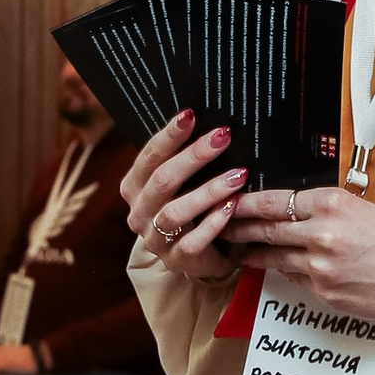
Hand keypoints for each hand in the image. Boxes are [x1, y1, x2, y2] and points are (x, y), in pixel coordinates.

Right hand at [123, 112, 246, 287]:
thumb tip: (212, 124)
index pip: (149, 157)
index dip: (168, 136)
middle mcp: (139, 212)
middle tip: (223, 136)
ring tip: (239, 174)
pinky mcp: (176, 260)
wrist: (199, 255)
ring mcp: (156, 239)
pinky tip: (232, 206)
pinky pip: (192, 242)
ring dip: (209, 190)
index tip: (190, 114)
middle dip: (193, 156)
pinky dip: (213, 223)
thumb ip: (185, 160)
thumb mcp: (182, 183)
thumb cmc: (192, 208)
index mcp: (135, 187)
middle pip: (162, 180)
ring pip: (175, 212)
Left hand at [220, 184, 374, 321]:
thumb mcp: (360, 208)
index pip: (275, 201)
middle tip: (221, 225)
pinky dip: (286, 271)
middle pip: (266, 229)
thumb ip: (323, 209)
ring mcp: (322, 266)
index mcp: (333, 203)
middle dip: (239, 228)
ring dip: (255, 253)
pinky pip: (295, 279)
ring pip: (275, 257)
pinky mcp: (325, 291)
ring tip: (241, 249)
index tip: (230, 201)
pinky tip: (279, 267)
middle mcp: (323, 233)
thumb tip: (288, 210)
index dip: (246, 203)